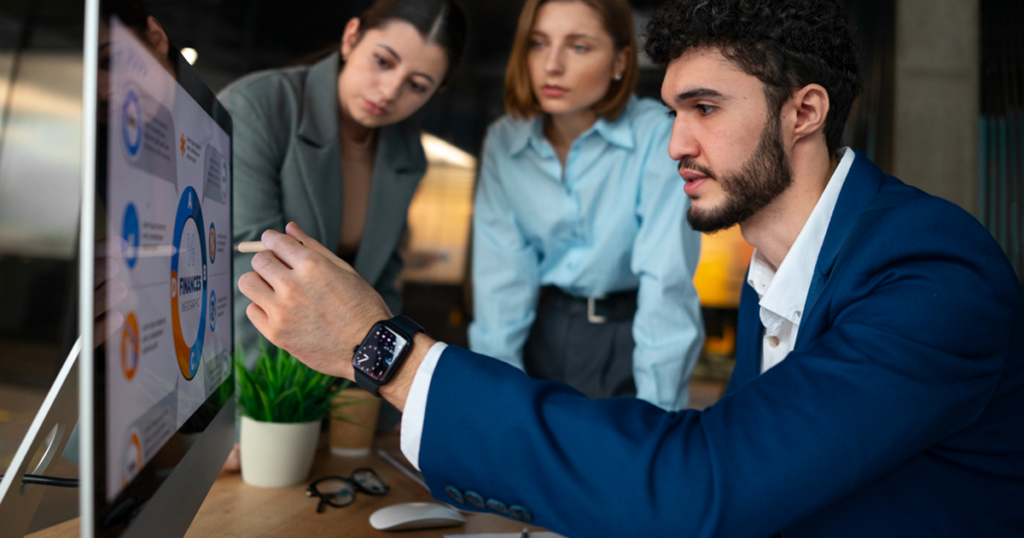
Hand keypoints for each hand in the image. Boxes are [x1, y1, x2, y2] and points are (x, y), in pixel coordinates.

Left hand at [237, 222, 391, 379]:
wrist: (369, 347)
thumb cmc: (361, 306)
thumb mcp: (344, 270)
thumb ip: (313, 247)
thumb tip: (288, 228)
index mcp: (312, 266)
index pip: (274, 241)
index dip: (271, 240)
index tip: (273, 243)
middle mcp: (293, 286)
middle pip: (259, 261)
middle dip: (268, 261)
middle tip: (280, 270)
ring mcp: (282, 311)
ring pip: (248, 283)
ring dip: (259, 282)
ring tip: (275, 290)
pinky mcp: (276, 333)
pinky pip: (252, 310)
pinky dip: (262, 307)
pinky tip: (280, 310)